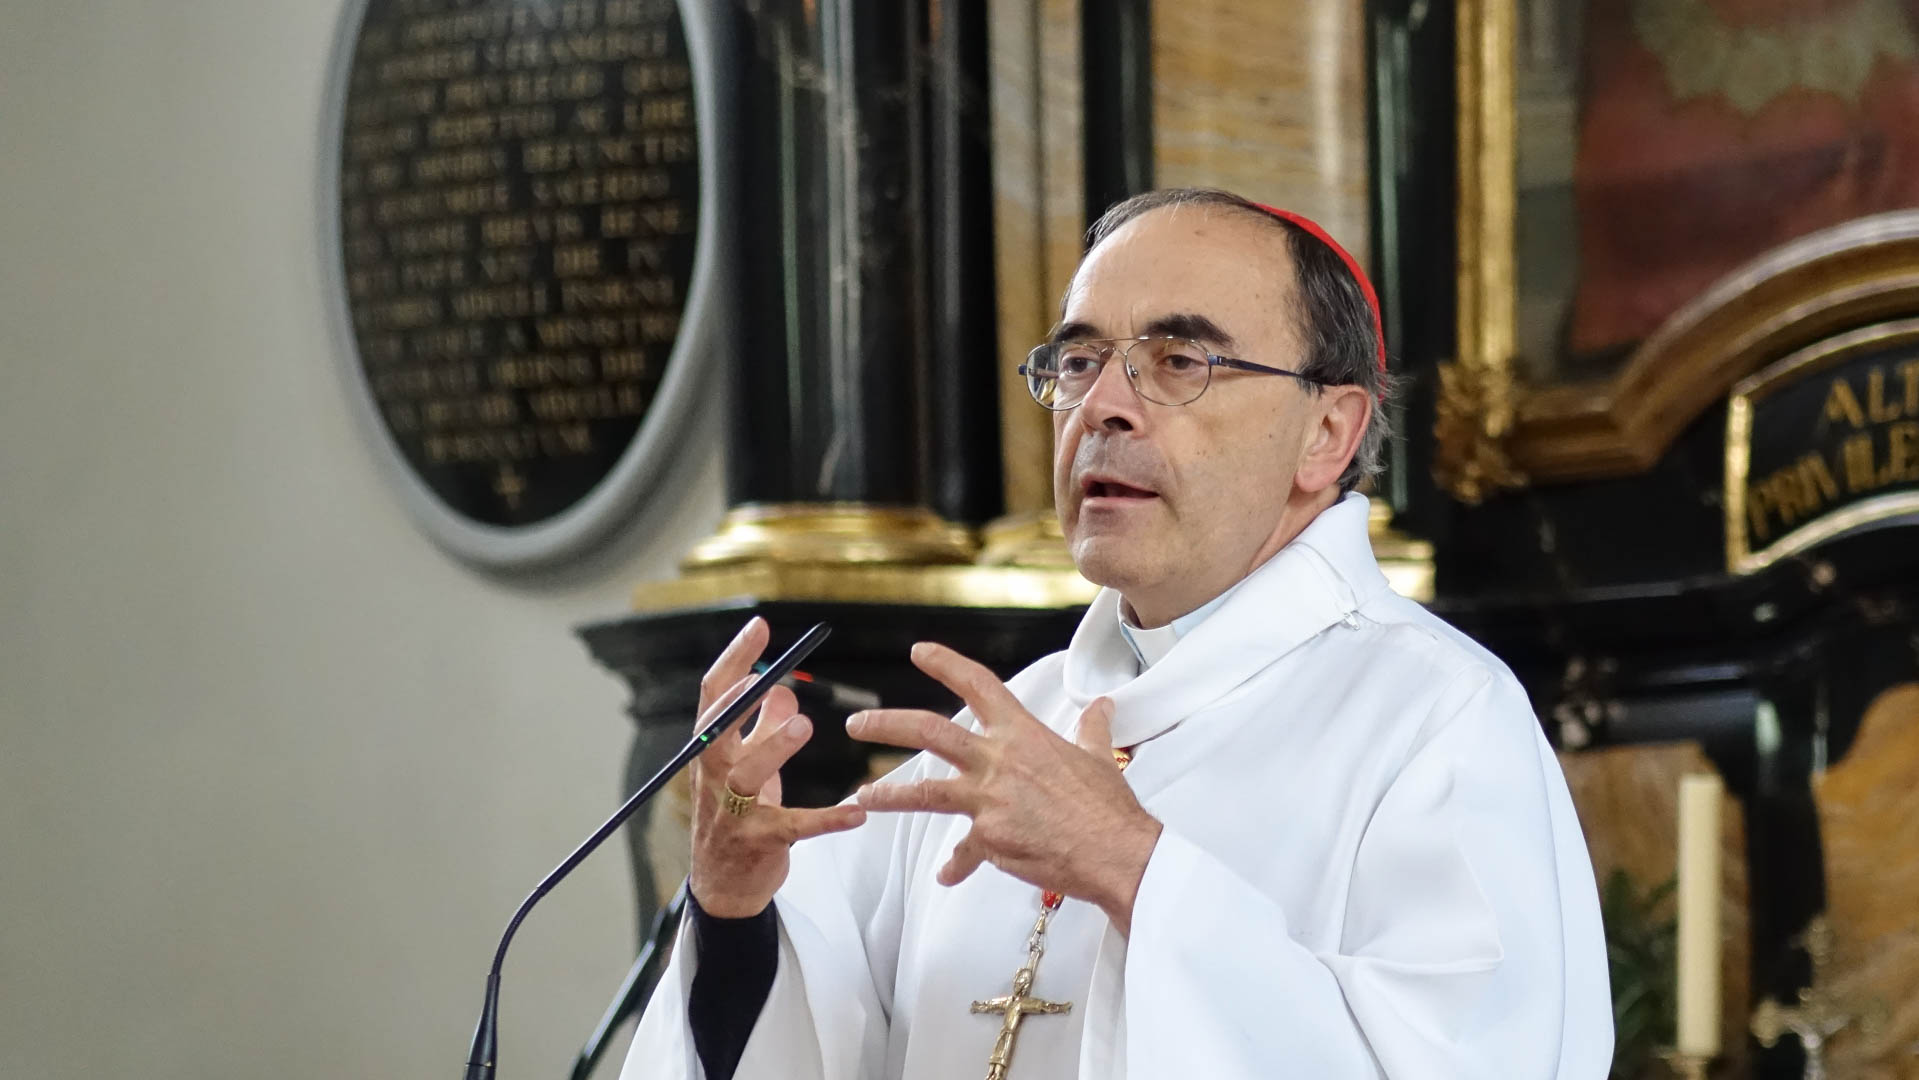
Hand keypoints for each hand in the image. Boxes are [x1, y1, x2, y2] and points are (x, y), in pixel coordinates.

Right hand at [687, 618, 867, 918]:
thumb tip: (780, 686)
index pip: (714, 697)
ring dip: (773, 748)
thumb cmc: (735, 817)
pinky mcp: (761, 843)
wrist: (723, 887)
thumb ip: (760, 727)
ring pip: (747, 776)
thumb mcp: (747, 767)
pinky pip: (795, 827)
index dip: (734, 659)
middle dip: (739, 703)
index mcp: (711, 752)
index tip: (760, 627)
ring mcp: (734, 813)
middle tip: (769, 676)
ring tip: (804, 726)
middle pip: (717, 732)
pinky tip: (857, 812)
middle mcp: (715, 778)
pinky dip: (827, 819)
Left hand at [847, 642, 1162, 934]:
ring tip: (862, 797)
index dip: (945, 664)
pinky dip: (956, 864)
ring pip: (924, 791)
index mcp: (1023, 734)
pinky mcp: (989, 838)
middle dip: (887, 725)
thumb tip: (1101, 707)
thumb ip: (1091, 729)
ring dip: (888, 794)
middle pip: (929, 732)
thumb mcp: (1099, 757)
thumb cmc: (1109, 807)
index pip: (978, 685)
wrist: (1115, 852)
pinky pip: (964, 851)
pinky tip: (947, 874)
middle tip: (859, 724)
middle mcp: (998, 761)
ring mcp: (989, 800)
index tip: (919, 653)